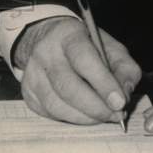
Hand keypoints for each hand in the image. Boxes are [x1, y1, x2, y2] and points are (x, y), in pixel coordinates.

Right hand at [16, 16, 141, 124]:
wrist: (50, 40)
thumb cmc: (87, 46)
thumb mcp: (111, 48)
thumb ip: (124, 69)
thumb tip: (124, 95)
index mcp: (68, 34)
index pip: (84, 59)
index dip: (103, 83)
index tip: (119, 102)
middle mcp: (45, 52)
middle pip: (68, 86)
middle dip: (96, 107)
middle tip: (116, 115)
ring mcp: (32, 73)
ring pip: (57, 105)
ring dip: (85, 117)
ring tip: (105, 116)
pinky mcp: (28, 92)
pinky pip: (50, 113)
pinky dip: (72, 119)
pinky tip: (86, 115)